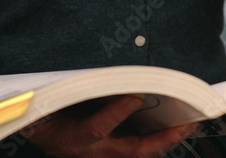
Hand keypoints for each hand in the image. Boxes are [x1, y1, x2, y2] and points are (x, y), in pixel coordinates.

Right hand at [20, 95, 197, 157]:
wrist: (39, 135)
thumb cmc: (46, 114)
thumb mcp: (55, 100)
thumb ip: (78, 89)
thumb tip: (108, 76)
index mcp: (74, 137)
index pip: (97, 129)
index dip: (117, 113)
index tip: (136, 95)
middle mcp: (92, 153)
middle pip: (133, 151)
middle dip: (163, 139)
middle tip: (186, 123)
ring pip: (140, 155)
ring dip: (165, 142)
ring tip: (186, 126)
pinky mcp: (110, 156)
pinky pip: (137, 153)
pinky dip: (156, 144)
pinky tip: (170, 131)